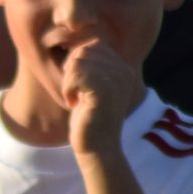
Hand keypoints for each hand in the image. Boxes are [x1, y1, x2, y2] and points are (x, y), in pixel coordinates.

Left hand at [63, 40, 141, 154]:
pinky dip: (67, 88)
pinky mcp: (104, 92)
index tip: (78, 85)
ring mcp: (116, 81)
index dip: (77, 62)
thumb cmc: (88, 118)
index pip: (93, 46)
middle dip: (71, 70)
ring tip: (74, 98)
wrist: (97, 147)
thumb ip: (89, 66)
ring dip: (68, 81)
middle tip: (74, 92)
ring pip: (78, 61)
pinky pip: (76, 74)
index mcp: (124, 69)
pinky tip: (72, 103)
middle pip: (84, 51)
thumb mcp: (90, 87)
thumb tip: (74, 47)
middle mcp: (124, 72)